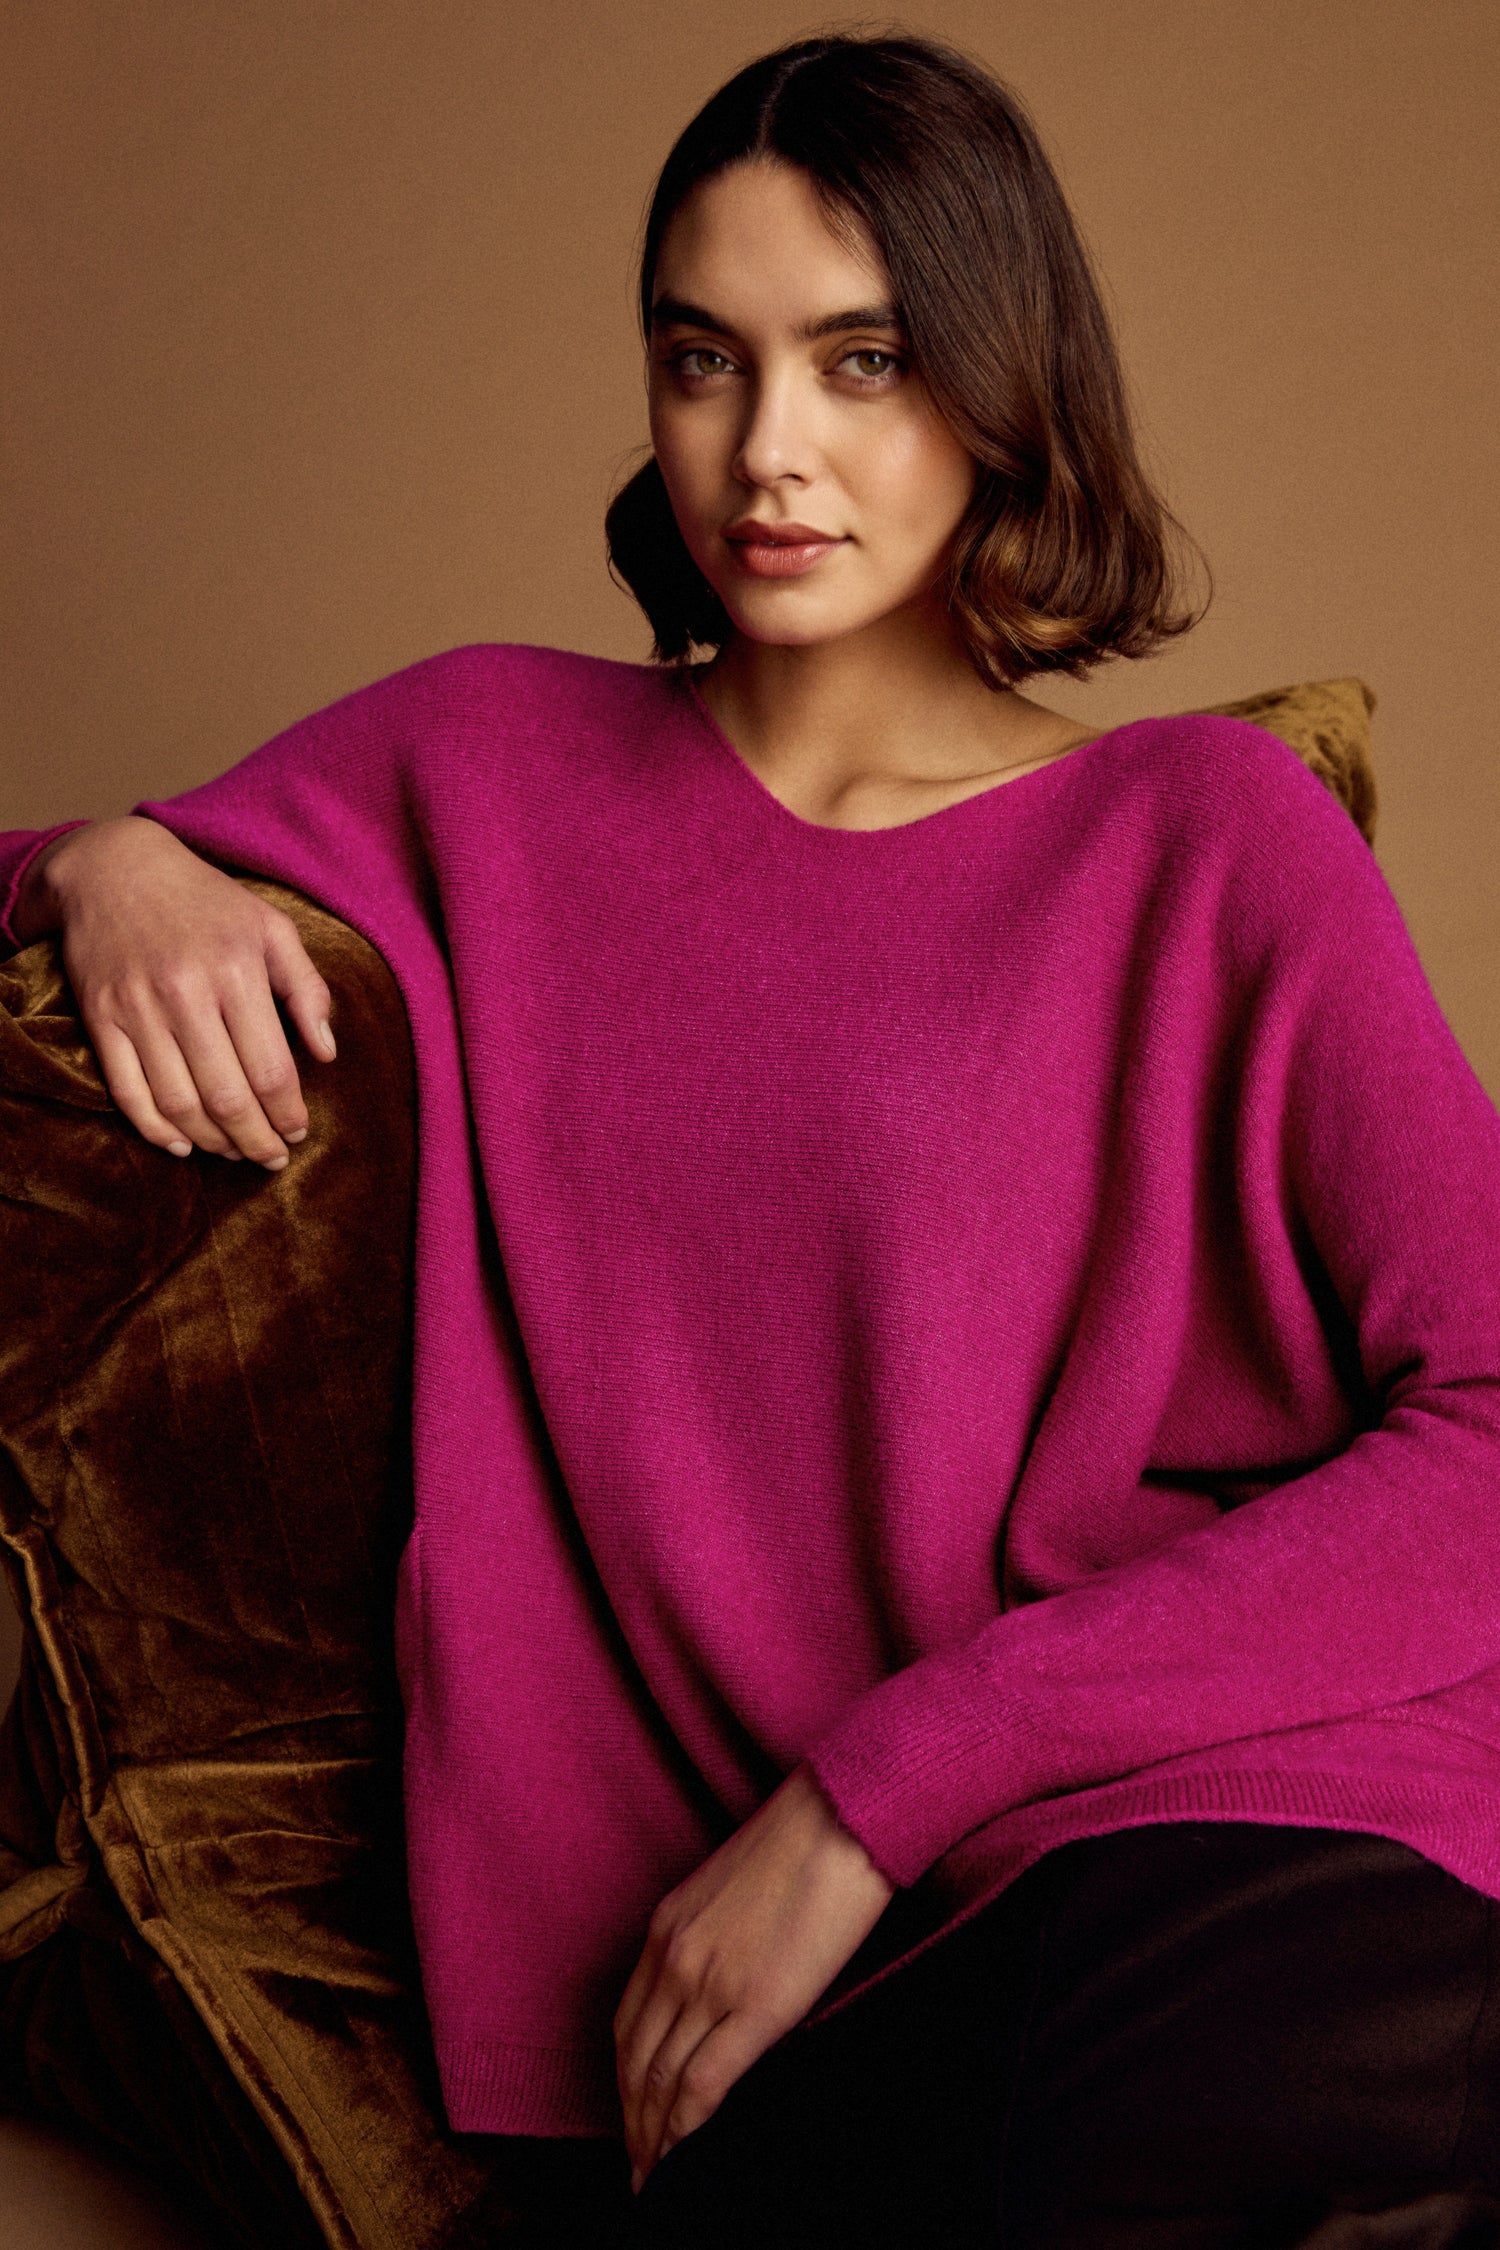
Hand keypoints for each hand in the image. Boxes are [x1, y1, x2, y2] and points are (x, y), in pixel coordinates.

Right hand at [16, 817, 334, 1168]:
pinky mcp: (101, 1017)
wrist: (115, 869)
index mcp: (237, 971)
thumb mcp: (270, 926)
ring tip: (234, 1152)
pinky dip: (155, 1129)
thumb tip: (327, 1053)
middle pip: (227, 1097)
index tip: (298, 1133)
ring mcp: (138, 1008)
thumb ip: (307, 988)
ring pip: (178, 1103)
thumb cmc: (206, 901)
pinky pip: (127, 1092)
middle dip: (255, 1140)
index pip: (271, 1069)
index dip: (287, 1113)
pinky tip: (183, 1144)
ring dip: (211, 1142)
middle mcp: (186, 993)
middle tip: (271, 1157)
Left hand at [614, 1763, 893, 2191]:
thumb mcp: (734, 1892)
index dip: (624, 2078)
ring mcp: (709, 1983)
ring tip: (653, 2175)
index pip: (627, 2022)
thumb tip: (720, 1994)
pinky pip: (701, 2084)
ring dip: (650, 2136)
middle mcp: (674, 1956)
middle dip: (630, 2119)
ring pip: (658, 2080)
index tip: (629, 2113)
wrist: (844, 1819)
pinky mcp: (753, 2006)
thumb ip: (713, 1942)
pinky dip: (682, 2131)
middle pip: (633, 2059)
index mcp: (667, 1927)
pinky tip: (679, 2158)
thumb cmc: (805, 1844)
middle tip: (636, 2163)